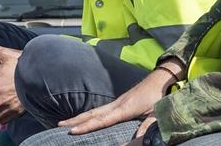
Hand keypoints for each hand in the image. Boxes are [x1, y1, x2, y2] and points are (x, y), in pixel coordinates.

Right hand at [59, 60, 181, 134]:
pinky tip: (84, 119)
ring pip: (94, 111)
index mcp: (125, 109)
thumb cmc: (160, 97)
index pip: (102, 120)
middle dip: (75, 120)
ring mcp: (117, 102)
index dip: (87, 126)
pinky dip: (88, 115)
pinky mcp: (119, 102)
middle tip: (60, 126)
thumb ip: (148, 127)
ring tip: (64, 123)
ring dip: (79, 117)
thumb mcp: (157, 114)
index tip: (73, 131)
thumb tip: (139, 139)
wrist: (161, 80)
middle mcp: (117, 104)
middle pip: (92, 114)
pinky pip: (100, 110)